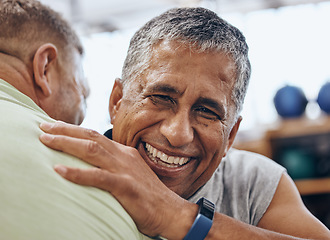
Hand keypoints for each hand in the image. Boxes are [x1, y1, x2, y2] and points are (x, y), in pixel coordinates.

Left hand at [39, 121, 196, 238]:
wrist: (169, 210)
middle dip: (64, 130)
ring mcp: (124, 169)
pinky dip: (77, 173)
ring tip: (45, 140)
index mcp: (123, 152)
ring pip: (91, 150)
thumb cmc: (147, 195)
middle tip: (42, 127)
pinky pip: (98, 177)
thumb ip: (112, 166)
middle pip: (90, 137)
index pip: (95, 136)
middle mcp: (123, 155)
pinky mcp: (126, 185)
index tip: (55, 127)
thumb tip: (92, 164)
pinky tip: (59, 170)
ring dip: (66, 143)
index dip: (73, 130)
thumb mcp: (129, 173)